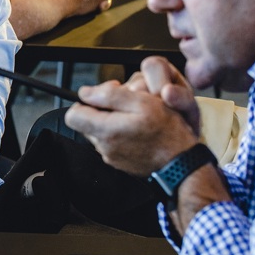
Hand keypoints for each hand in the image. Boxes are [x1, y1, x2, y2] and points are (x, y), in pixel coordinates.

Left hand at [65, 56, 199, 176]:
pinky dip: (119, 134)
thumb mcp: (142, 102)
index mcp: (106, 130)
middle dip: (101, 110)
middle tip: (125, 105)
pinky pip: (110, 143)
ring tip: (133, 118)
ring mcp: (110, 156)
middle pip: (86, 122)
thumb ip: (109, 95)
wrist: (181, 162)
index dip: (85, 102)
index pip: (72, 115)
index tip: (103, 97)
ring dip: (111, 122)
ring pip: (99, 131)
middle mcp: (103, 146)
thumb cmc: (167, 132)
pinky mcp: (118, 162)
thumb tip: (85, 92)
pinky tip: (137, 131)